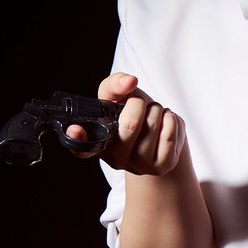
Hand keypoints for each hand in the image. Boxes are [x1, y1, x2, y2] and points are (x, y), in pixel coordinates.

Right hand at [65, 72, 185, 174]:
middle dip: (139, 102)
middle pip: (130, 124)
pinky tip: (165, 121)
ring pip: (153, 126)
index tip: (75, 129)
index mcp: (97, 142)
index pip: (80, 147)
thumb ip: (116, 84)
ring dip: (157, 109)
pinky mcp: (162, 166)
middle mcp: (115, 159)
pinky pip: (170, 134)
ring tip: (153, 113)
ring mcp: (139, 166)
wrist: (158, 134)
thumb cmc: (132, 113)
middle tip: (139, 103)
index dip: (76, 137)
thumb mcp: (117, 96)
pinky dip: (171, 119)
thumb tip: (129, 82)